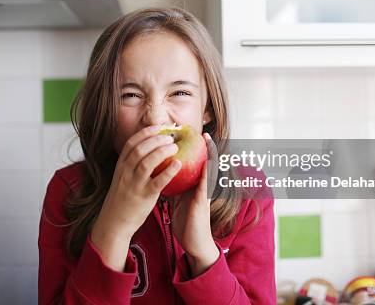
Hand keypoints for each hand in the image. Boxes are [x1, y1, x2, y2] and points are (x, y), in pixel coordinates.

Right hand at [91, 125, 181, 270]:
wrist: (114, 223)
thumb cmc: (122, 200)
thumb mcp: (122, 178)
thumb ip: (132, 165)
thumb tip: (148, 150)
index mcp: (121, 166)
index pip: (131, 143)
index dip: (145, 133)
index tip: (158, 127)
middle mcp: (125, 173)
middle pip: (140, 149)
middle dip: (156, 139)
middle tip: (170, 136)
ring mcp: (133, 184)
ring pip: (147, 162)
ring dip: (162, 151)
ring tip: (175, 147)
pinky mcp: (143, 197)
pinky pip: (157, 181)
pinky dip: (168, 171)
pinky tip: (179, 164)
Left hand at [170, 133, 219, 276]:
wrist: (194, 242)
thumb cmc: (186, 221)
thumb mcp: (178, 199)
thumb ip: (174, 186)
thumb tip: (163, 173)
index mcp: (195, 185)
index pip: (196, 164)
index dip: (195, 150)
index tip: (192, 135)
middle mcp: (203, 187)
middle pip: (206, 163)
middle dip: (206, 148)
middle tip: (204, 132)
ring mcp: (205, 193)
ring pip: (210, 170)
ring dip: (210, 154)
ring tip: (208, 140)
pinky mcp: (203, 201)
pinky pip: (206, 184)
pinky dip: (207, 172)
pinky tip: (207, 162)